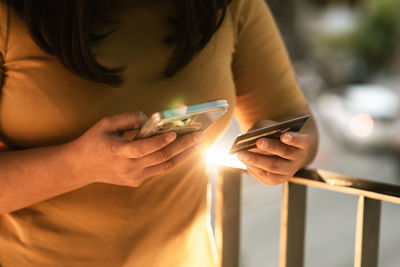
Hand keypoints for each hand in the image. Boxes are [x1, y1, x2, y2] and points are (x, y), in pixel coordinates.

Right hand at [65, 111, 202, 186]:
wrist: (81, 167)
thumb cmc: (94, 141)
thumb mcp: (106, 123)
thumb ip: (129, 118)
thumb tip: (150, 119)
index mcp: (118, 152)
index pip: (143, 148)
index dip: (160, 141)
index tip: (174, 133)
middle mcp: (128, 167)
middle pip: (161, 157)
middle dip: (183, 146)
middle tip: (199, 135)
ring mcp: (134, 177)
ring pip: (165, 166)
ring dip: (183, 154)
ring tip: (197, 143)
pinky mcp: (137, 181)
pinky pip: (159, 169)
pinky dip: (172, 158)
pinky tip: (182, 149)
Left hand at [237, 120, 310, 184]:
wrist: (278, 151)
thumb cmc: (275, 134)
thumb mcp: (270, 127)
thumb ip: (263, 128)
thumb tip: (250, 137)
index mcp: (302, 142)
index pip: (302, 140)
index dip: (294, 139)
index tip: (283, 136)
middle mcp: (298, 158)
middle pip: (286, 153)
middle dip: (271, 147)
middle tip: (258, 142)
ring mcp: (289, 171)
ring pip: (273, 166)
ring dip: (256, 159)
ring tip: (241, 153)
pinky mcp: (277, 179)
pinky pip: (264, 174)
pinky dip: (252, 166)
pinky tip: (243, 160)